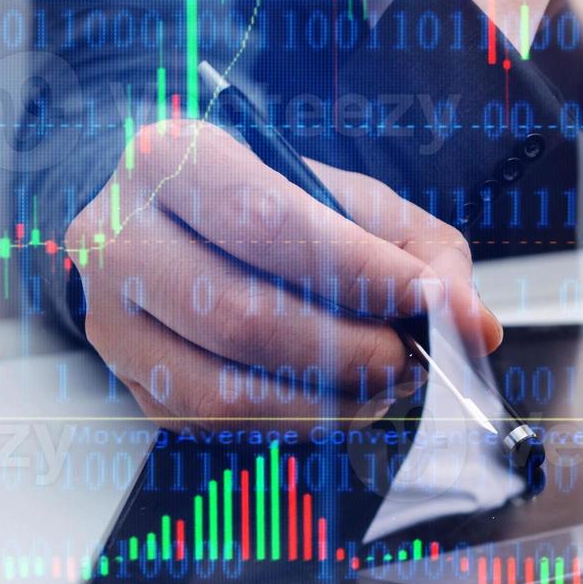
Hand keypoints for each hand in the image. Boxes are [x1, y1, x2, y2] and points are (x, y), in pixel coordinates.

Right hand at [70, 120, 502, 431]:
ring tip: (381, 376)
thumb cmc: (279, 210)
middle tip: (408, 352)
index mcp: (174, 159)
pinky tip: (337, 396)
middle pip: (243, 315)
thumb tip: (472, 321)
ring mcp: (110, 318)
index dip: (358, 272)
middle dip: (350, 348)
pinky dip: (298, 421)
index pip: (267, 223)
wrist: (183, 229)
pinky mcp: (129, 381)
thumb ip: (424, 255)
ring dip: (329, 399)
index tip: (423, 297)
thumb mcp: (355, 204)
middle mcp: (120, 237)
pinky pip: (219, 424)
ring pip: (226, 388)